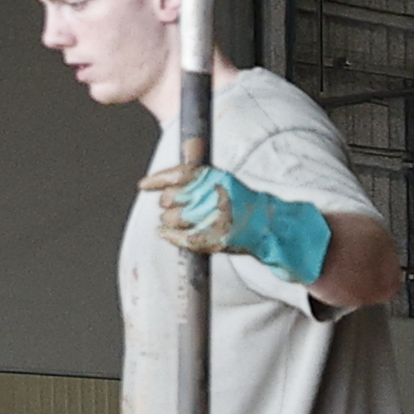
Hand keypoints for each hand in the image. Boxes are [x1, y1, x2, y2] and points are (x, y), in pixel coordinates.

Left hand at [153, 164, 332, 284]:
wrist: (270, 226)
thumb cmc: (245, 204)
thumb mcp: (223, 182)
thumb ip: (197, 178)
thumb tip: (166, 179)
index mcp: (215, 179)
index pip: (178, 175)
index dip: (156, 181)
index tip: (143, 185)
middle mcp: (213, 197)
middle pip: (171, 198)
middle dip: (168, 203)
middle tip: (175, 206)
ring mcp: (214, 219)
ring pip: (172, 219)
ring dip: (169, 221)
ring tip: (178, 222)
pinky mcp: (214, 238)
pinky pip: (181, 238)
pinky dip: (170, 236)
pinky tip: (166, 234)